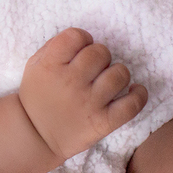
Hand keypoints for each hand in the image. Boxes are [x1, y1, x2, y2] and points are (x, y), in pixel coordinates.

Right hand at [18, 28, 146, 160]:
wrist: (36, 136)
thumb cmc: (36, 97)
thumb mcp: (33, 66)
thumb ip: (53, 48)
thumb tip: (81, 39)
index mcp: (50, 65)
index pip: (76, 36)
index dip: (82, 39)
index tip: (81, 49)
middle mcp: (70, 82)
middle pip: (100, 52)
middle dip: (100, 56)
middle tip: (94, 68)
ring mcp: (89, 103)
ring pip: (119, 74)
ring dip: (117, 73)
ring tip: (109, 80)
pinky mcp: (103, 122)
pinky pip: (132, 105)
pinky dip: (139, 95)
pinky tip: (134, 91)